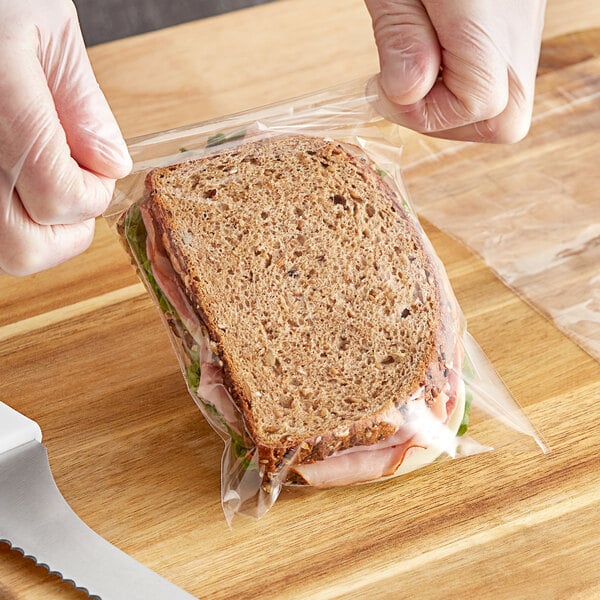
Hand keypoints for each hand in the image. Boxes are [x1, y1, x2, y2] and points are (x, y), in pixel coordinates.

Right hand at [0, 0, 130, 275]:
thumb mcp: (47, 28)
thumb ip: (82, 104)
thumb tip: (111, 165)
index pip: (62, 199)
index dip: (93, 196)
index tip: (97, 172)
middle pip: (23, 250)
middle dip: (65, 234)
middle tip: (74, 194)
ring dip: (31, 234)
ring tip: (42, 189)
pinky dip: (5, 219)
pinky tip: (14, 184)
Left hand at [364, 0, 546, 142]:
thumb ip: (401, 36)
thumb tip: (405, 91)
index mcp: (493, 22)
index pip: (478, 108)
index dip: (424, 112)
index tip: (387, 85)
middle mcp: (520, 36)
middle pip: (502, 122)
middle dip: (445, 118)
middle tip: (406, 81)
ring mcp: (522, 37)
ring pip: (502, 110)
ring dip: (450, 105)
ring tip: (417, 63)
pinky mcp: (512, 36)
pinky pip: (495, 86)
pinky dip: (460, 86)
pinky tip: (435, 56)